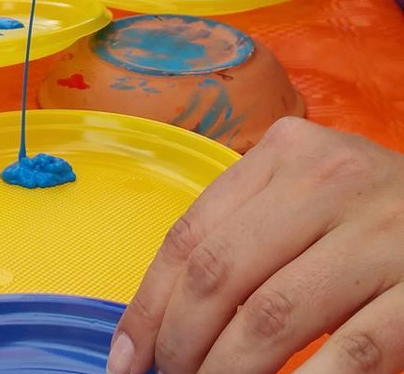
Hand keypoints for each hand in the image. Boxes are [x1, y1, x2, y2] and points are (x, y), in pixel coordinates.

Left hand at [107, 117, 403, 373]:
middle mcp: (330, 179)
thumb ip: (244, 233)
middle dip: (180, 342)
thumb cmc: (378, 217)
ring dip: (227, 371)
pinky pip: (348, 352)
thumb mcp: (309, 199)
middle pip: (218, 274)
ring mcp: (384, 231)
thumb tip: (160, 319)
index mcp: (287, 152)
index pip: (190, 234)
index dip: (149, 304)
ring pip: (271, 317)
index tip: (126, 356)